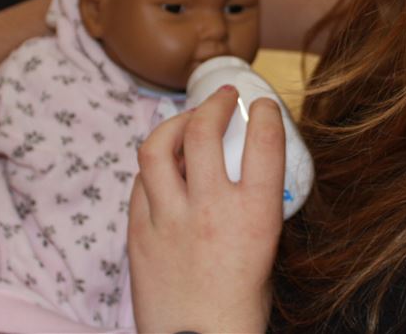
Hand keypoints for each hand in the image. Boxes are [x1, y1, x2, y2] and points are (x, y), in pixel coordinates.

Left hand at [129, 86, 284, 332]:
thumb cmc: (239, 305)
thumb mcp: (266, 249)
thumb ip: (253, 206)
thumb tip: (238, 168)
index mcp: (255, 216)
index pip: (264, 143)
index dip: (265, 114)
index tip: (262, 106)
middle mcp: (211, 210)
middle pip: (204, 132)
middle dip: (214, 105)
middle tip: (222, 100)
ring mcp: (169, 220)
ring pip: (157, 148)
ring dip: (173, 124)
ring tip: (185, 121)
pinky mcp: (139, 233)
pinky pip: (140, 182)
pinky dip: (154, 166)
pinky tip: (165, 166)